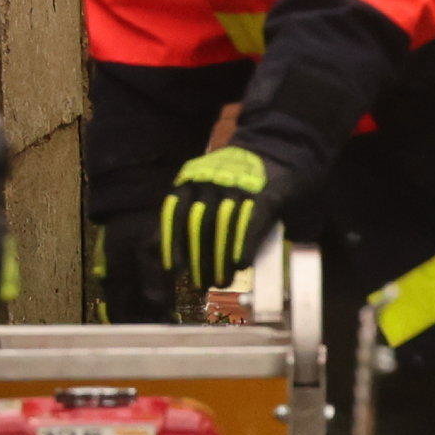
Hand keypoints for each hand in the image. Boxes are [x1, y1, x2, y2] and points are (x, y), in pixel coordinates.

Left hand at [159, 145, 287, 289]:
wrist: (278, 150)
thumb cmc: (234, 179)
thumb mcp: (203, 189)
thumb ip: (183, 216)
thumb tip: (157, 250)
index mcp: (190, 179)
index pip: (173, 213)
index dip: (172, 243)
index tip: (173, 269)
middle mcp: (210, 179)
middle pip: (198, 224)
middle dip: (198, 259)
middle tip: (201, 284)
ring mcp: (238, 183)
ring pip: (223, 226)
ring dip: (220, 258)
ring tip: (221, 282)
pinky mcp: (265, 192)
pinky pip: (251, 221)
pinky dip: (244, 244)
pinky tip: (241, 264)